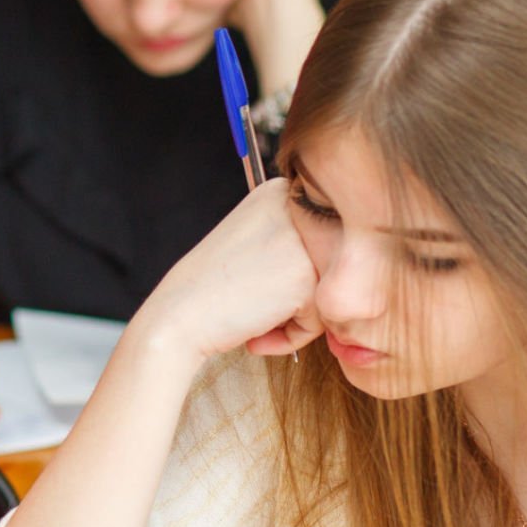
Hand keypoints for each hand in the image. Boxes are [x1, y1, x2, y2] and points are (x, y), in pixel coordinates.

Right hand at [134, 179, 321, 365]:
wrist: (176, 317)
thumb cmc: (207, 289)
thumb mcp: (251, 240)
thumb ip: (293, 238)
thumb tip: (350, 258)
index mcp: (279, 191)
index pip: (317, 240)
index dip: (287, 272)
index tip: (253, 282)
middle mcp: (295, 207)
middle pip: (327, 264)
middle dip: (296, 297)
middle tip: (253, 306)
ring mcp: (303, 241)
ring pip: (328, 290)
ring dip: (296, 317)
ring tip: (256, 320)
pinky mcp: (307, 278)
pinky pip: (323, 318)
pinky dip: (294, 336)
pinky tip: (258, 331)